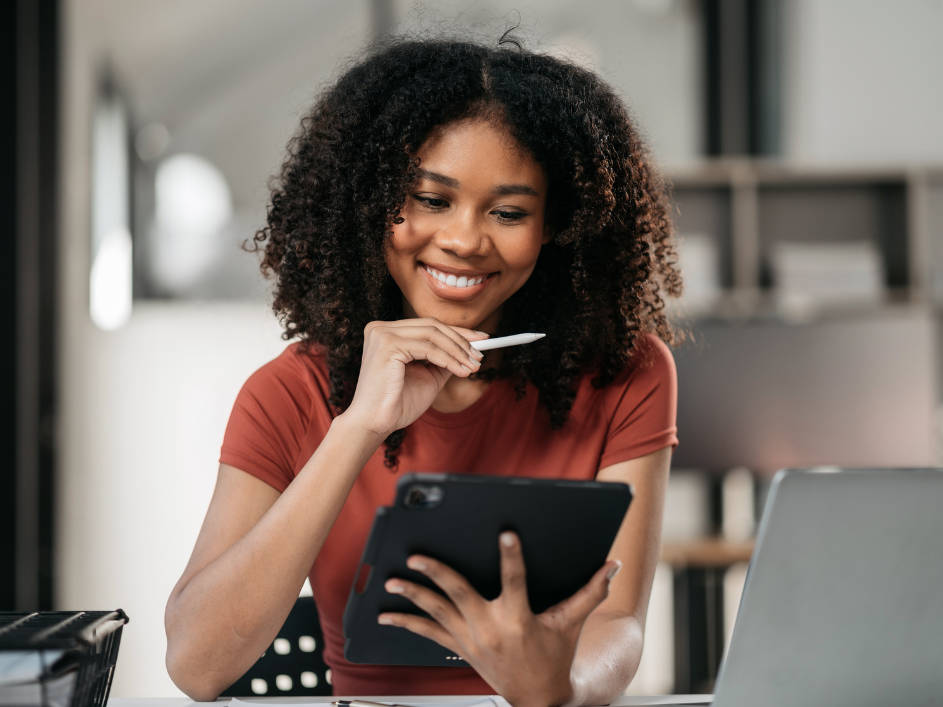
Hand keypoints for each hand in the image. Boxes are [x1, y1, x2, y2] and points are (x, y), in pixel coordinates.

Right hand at [342, 318, 486, 437]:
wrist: (375, 424)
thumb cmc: (397, 404)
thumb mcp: (427, 376)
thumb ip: (443, 360)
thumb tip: (468, 350)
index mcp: (388, 333)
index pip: (428, 326)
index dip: (457, 331)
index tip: (480, 339)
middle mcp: (381, 328)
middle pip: (432, 325)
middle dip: (461, 339)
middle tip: (480, 355)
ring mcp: (382, 334)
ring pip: (433, 334)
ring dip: (458, 351)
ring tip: (473, 367)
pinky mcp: (387, 344)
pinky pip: (428, 348)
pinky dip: (448, 359)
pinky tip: (461, 371)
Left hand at [378, 532, 621, 706]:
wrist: (538, 698)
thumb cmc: (555, 656)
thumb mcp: (572, 623)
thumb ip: (591, 592)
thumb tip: (611, 565)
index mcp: (519, 619)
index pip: (515, 580)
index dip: (512, 555)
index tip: (505, 533)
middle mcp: (490, 628)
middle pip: (458, 594)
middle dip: (436, 572)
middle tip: (417, 555)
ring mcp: (471, 639)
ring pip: (437, 612)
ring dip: (412, 596)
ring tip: (393, 580)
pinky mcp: (459, 648)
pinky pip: (429, 634)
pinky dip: (407, 622)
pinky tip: (388, 614)